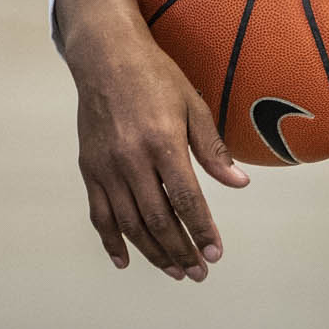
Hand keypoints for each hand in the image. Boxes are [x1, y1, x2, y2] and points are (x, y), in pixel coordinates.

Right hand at [55, 0, 247, 281]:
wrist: (105, 56)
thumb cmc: (155, 77)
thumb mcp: (192, 104)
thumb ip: (212, 148)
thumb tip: (239, 182)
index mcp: (162, 142)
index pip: (186, 199)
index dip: (201, 230)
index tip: (215, 253)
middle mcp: (132, 159)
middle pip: (158, 219)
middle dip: (181, 251)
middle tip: (199, 272)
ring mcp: (107, 167)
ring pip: (130, 224)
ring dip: (153, 253)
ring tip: (174, 270)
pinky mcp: (89, 169)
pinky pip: (99, 214)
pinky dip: (112, 241)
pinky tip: (125, 260)